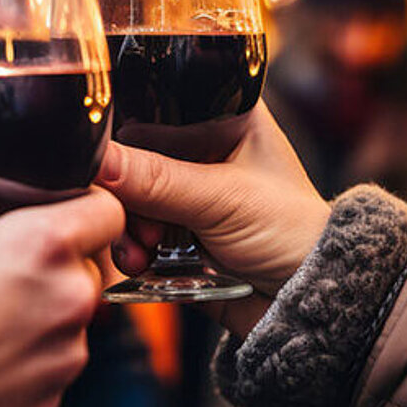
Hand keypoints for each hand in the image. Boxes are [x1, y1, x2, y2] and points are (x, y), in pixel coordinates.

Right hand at [0, 183, 124, 406]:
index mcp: (42, 244)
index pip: (108, 208)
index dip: (86, 203)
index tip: (56, 210)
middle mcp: (71, 297)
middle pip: (85, 263)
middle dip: (49, 260)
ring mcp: (68, 353)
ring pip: (68, 315)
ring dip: (36, 310)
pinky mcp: (55, 398)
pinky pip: (50, 362)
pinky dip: (24, 356)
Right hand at [97, 103, 329, 335]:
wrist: (310, 304)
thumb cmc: (293, 234)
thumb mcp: (223, 199)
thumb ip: (157, 179)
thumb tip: (96, 161)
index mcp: (224, 116)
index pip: (156, 102)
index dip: (125, 128)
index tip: (105, 158)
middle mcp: (200, 148)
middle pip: (133, 153)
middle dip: (123, 189)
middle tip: (129, 216)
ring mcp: (186, 192)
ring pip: (127, 195)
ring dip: (125, 223)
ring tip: (141, 249)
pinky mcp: (175, 232)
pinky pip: (132, 229)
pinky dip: (130, 246)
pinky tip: (140, 262)